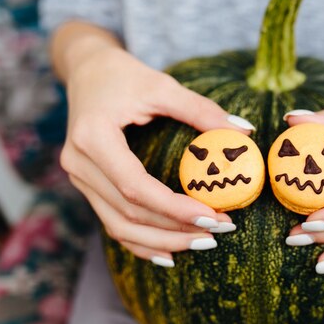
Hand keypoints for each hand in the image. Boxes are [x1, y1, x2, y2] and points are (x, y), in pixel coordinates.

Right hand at [60, 47, 254, 266]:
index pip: (136, 187)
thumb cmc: (124, 76)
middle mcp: (79, 163)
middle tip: (218, 232)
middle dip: (175, 230)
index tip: (213, 216)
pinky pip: (112, 222)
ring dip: (161, 242)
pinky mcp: (87, 185)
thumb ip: (201, 110)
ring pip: (118, 226)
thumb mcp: (163, 86)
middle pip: (128, 214)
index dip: (174, 208)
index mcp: (93, 137)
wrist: (86, 71)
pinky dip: (140, 241)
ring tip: (201, 243)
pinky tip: (169, 253)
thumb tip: (244, 133)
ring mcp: (79, 178)